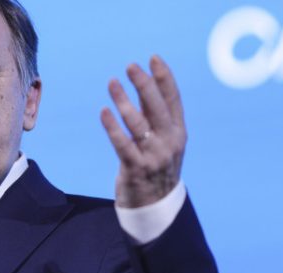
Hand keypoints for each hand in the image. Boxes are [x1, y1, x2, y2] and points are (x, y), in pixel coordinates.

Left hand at [101, 55, 186, 208]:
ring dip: (123, 101)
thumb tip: (144, 83)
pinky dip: (112, 127)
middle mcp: (169, 143)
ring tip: (112, 83)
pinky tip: (104, 111)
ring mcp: (154, 156)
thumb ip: (154, 116)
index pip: (173, 100)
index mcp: (178, 132)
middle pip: (157, 108)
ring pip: (138, 124)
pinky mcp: (136, 169)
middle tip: (131, 66)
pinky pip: (122, 144)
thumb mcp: (163, 140)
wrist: (155, 205)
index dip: (164, 77)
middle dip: (144, 84)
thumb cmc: (156, 166)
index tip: (153, 58)